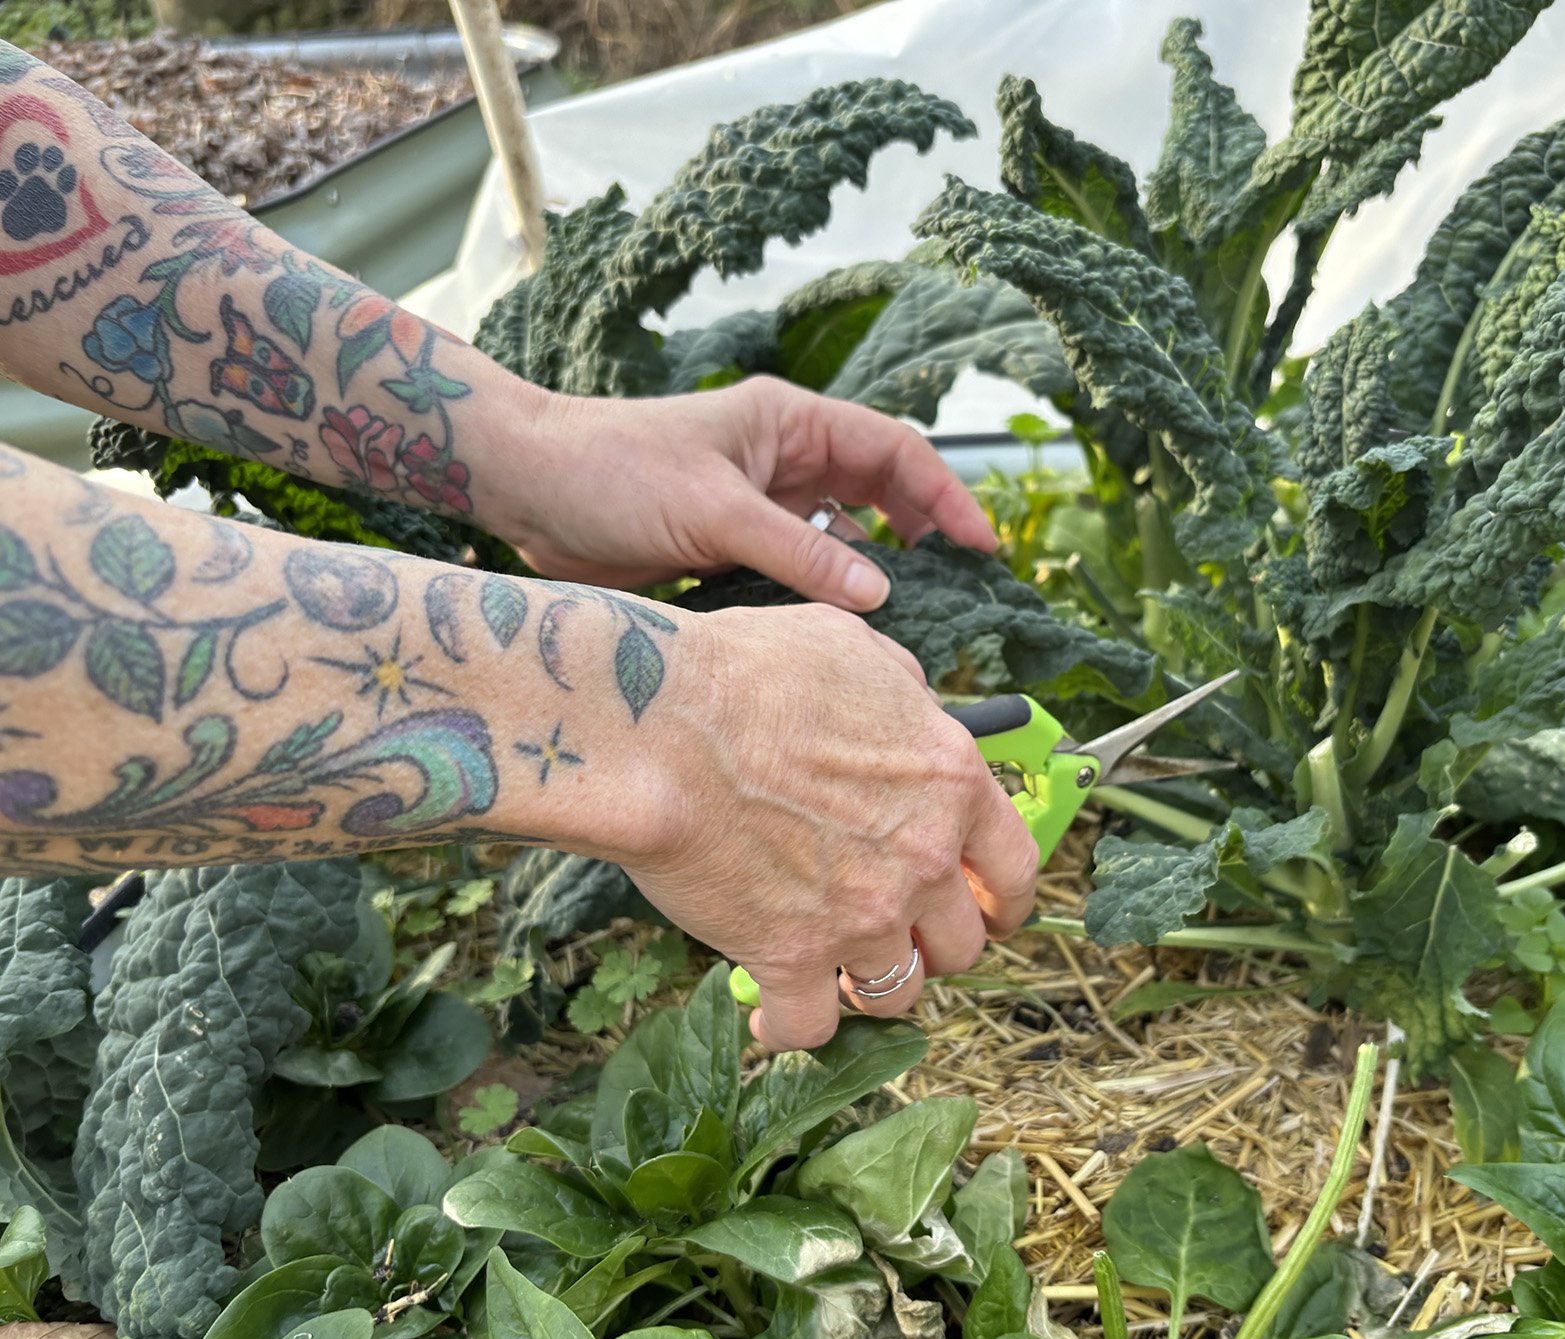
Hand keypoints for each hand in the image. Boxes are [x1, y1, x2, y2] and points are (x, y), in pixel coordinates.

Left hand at [490, 376, 995, 609]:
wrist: (527, 489)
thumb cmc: (611, 471)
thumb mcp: (713, 510)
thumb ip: (800, 552)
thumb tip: (882, 595)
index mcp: (790, 422)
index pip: (893, 450)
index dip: (944, 495)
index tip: (980, 546)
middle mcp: (783, 458)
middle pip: (880, 492)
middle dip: (924, 534)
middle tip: (962, 588)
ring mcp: (759, 502)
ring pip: (842, 537)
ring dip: (875, 573)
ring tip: (913, 618)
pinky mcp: (731, 545)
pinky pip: (799, 570)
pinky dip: (824, 597)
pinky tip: (841, 632)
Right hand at [610, 603, 1039, 1049]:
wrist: (663, 725)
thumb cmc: (748, 673)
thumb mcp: (855, 649)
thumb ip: (902, 689)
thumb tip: (913, 703)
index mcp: (951, 782)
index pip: (1016, 867)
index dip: (1006, 899)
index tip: (990, 911)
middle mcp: (921, 860)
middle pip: (960, 943)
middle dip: (932, 944)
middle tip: (896, 934)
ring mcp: (861, 917)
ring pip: (897, 994)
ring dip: (872, 988)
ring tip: (841, 976)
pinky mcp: (790, 958)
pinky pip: (807, 1027)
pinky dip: (789, 1032)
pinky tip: (771, 1022)